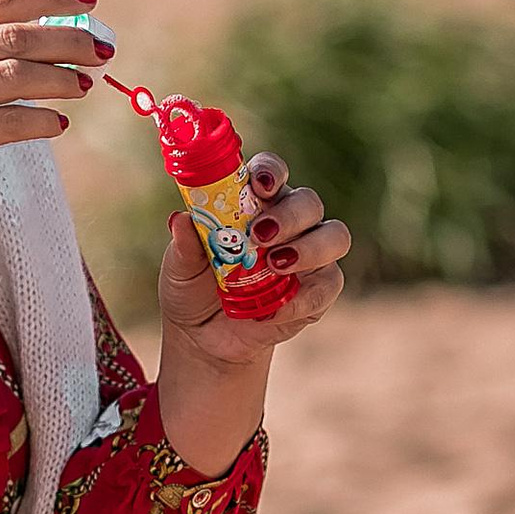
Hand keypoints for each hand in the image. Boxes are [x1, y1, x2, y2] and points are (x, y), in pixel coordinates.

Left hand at [153, 154, 351, 477]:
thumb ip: (184, 245)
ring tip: (276, 266)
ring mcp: (311, 255)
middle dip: (289, 216)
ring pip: (335, 236)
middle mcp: (290, 222)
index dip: (271, 172)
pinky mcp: (321, 290)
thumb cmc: (193, 290)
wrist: (206, 341)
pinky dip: (303, 297)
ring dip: (309, 248)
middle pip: (308, 202)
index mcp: (255, 203)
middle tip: (261, 235)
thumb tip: (181, 220)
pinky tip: (274, 309)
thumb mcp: (180, 269)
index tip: (260, 186)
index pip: (272, 173)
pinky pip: (330, 283)